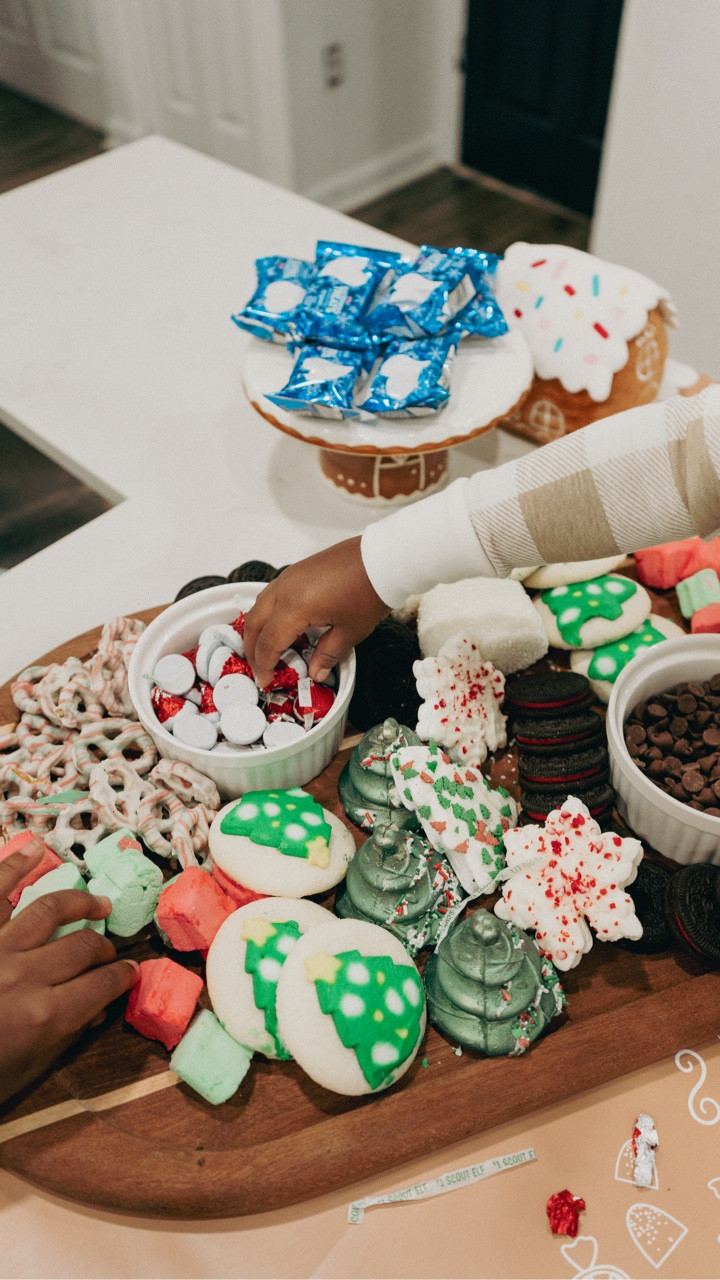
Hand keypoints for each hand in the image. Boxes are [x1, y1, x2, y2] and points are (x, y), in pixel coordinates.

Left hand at [0, 843, 138, 1106]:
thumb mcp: (22, 1070)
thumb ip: (60, 1039)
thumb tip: (94, 1012)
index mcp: (43, 1015)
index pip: (102, 986)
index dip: (123, 977)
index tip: (131, 973)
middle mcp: (25, 975)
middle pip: (83, 947)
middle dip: (104, 949)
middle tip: (108, 952)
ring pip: (50, 909)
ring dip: (80, 902)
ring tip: (97, 903)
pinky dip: (15, 865)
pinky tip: (35, 851)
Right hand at [244, 536, 390, 688]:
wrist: (382, 558)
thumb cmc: (369, 590)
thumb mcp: (350, 632)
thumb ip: (327, 655)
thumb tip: (315, 672)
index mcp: (295, 607)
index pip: (268, 642)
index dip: (264, 665)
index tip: (265, 680)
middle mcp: (285, 589)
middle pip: (254, 623)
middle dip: (252, 650)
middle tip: (260, 669)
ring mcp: (289, 577)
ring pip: (258, 606)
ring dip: (257, 630)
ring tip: (266, 650)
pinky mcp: (296, 570)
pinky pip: (270, 594)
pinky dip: (267, 614)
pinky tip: (280, 626)